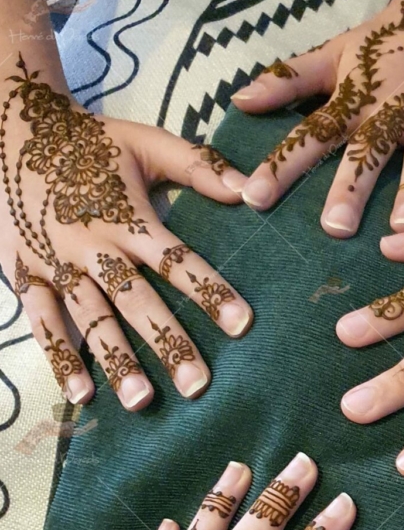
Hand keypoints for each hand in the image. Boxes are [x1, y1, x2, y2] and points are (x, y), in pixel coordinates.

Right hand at [0, 57, 252, 409]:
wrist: (12, 129)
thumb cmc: (90, 141)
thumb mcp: (146, 142)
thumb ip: (199, 166)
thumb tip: (254, 189)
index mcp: (127, 217)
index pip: (175, 260)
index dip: (210, 291)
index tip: (242, 324)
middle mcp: (93, 246)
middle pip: (135, 300)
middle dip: (167, 343)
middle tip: (197, 384)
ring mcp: (57, 264)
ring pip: (91, 319)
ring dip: (117, 361)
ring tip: (142, 400)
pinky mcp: (26, 274)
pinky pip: (43, 322)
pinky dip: (59, 359)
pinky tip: (82, 396)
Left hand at [232, 0, 403, 235]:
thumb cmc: (384, 41)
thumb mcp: (332, 56)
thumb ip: (288, 81)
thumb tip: (237, 99)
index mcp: (353, 98)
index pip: (311, 133)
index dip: (282, 164)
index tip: (253, 198)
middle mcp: (391, 109)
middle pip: (367, 151)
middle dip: (351, 187)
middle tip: (335, 228)